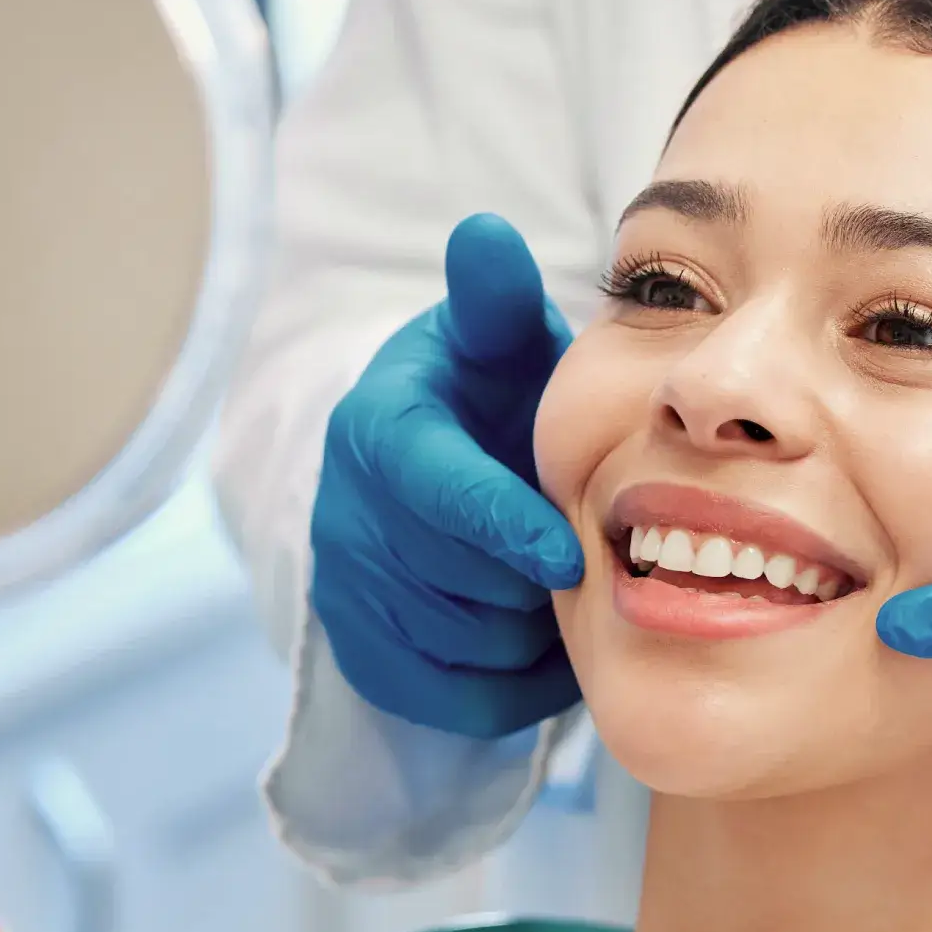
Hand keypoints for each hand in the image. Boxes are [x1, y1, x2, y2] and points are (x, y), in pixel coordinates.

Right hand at [313, 213, 582, 737]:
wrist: (436, 472)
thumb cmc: (489, 398)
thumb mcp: (496, 343)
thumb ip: (497, 300)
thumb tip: (485, 233)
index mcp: (378, 431)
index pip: (435, 492)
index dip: (504, 528)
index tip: (570, 556)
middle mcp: (345, 513)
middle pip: (457, 580)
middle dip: (531, 578)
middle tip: (586, 557)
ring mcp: (347, 590)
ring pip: (462, 645)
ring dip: (529, 630)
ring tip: (561, 589)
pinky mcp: (363, 654)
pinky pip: (454, 698)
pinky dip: (513, 683)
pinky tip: (540, 636)